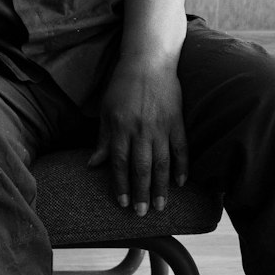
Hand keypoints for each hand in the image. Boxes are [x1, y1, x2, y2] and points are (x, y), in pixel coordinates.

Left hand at [87, 59, 187, 216]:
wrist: (149, 61)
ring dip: (161, 187)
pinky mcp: (177, 121)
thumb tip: (92, 164)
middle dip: (141, 193)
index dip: (121, 185)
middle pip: (141, 168)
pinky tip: (180, 182)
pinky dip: (182, 166)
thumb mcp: (106, 110)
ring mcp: (161, 126)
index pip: (119, 163)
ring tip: (161, 206)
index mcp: (121, 127)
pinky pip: (181, 148)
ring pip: (162, 163)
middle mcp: (141, 130)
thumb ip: (103, 139)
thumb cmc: (123, 85)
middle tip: (142, 214)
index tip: (123, 203)